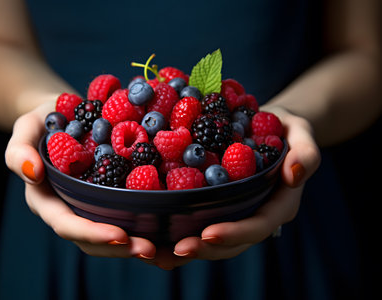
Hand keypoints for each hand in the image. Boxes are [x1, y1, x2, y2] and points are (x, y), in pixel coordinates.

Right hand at [5, 101, 155, 259]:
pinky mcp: (110, 195)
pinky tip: (168, 227)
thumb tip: (32, 172)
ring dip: (136, 243)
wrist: (65, 112)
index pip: (67, 224)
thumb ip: (19, 150)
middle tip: (151, 250)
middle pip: (92, 239)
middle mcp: (70, 208)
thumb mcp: (26, 128)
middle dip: (120, 248)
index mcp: (48, 199)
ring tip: (164, 248)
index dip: (92, 233)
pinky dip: (144, 225)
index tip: (120, 236)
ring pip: (111, 233)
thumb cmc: (43, 120)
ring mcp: (91, 204)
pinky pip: (125, 214)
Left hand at [144, 106, 320, 269]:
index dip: (235, 233)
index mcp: (279, 203)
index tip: (208, 234)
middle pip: (234, 242)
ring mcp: (237, 212)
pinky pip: (201, 222)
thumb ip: (306, 152)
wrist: (271, 126)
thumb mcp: (302, 133)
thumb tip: (294, 174)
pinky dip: (180, 233)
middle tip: (177, 250)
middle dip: (206, 248)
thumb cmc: (287, 129)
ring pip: (214, 239)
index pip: (258, 225)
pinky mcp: (220, 205)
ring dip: (188, 248)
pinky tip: (157, 238)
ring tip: (159, 254)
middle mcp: (257, 213)